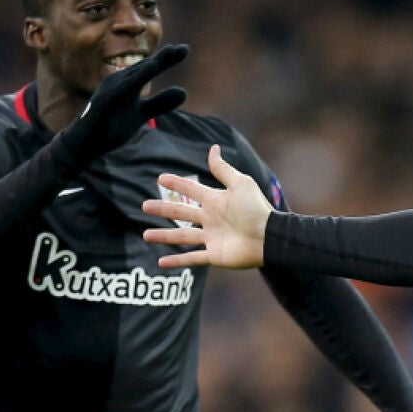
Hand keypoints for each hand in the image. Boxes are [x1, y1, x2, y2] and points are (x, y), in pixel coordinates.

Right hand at [55, 43, 188, 165]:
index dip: (167, 59)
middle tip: (184, 48)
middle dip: (163, 59)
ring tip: (165, 57)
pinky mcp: (103, 104)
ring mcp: (109, 91)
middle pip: (144, 68)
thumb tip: (184, 92)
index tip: (185, 49)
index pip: (150, 68)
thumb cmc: (112, 124)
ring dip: (147, 68)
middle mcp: (118, 81)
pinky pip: (119, 92)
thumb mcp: (141, 113)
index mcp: (129, 83)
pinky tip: (144, 75)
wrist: (87, 143)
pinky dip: (131, 83)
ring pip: (132, 77)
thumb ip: (160, 103)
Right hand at [144, 144, 273, 268]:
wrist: (268, 237)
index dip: (177, 184)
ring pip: (182, 237)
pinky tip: (161, 263)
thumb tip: (213, 148)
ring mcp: (211, 238)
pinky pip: (192, 258)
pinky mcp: (214, 255)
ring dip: (163, 236)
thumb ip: (223, 169)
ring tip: (145, 235)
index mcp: (216, 201)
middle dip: (163, 209)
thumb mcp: (240, 183)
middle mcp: (211, 219)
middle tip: (144, 206)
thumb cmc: (256, 209)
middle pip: (181, 213)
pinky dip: (177, 261)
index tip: (161, 178)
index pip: (191, 190)